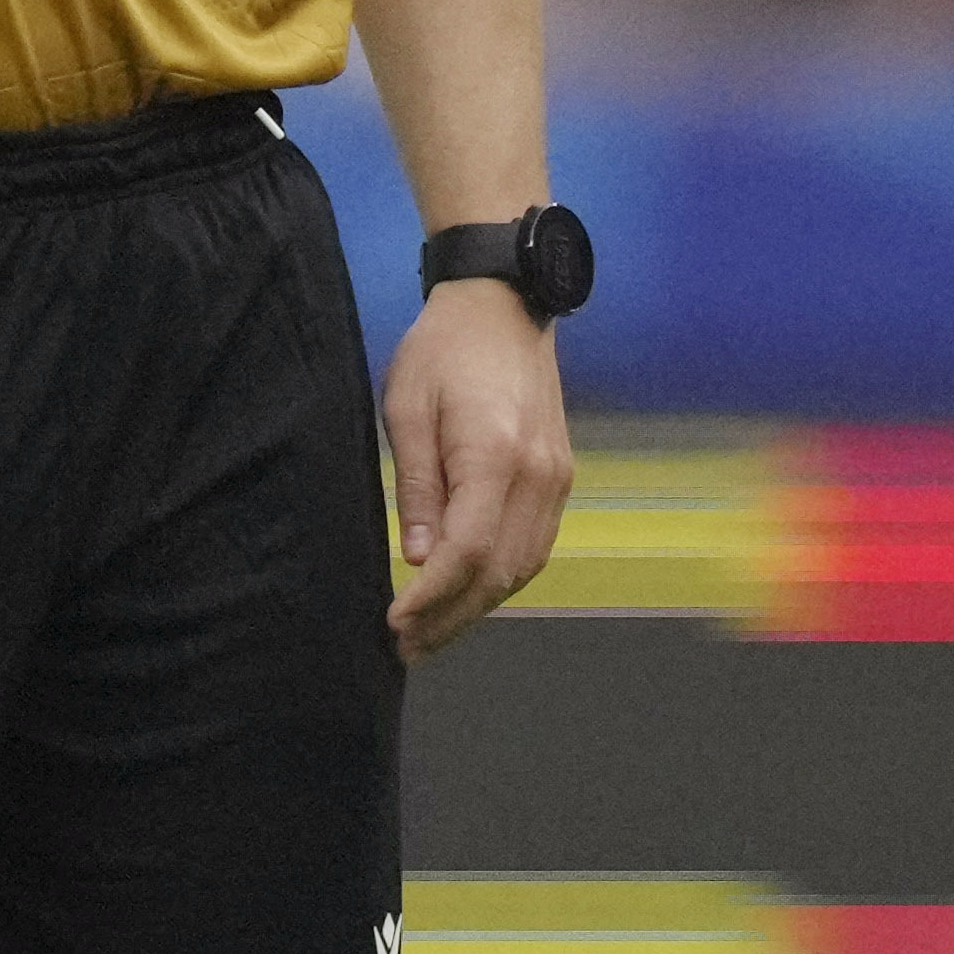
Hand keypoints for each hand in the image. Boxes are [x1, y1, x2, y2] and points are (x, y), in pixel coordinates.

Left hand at [381, 276, 570, 663]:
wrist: (504, 304)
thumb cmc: (443, 350)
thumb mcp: (407, 409)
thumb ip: (417, 488)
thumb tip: (418, 559)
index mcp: (496, 453)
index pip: (468, 551)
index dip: (431, 598)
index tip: (394, 623)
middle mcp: (539, 474)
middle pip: (500, 572)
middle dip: (452, 618)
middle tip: (405, 649)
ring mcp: (557, 477)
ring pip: (523, 567)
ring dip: (478, 608)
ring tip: (431, 634)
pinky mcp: (560, 476)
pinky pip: (536, 546)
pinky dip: (502, 579)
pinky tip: (469, 594)